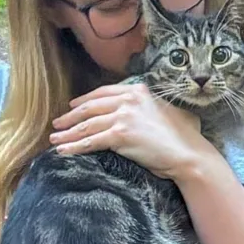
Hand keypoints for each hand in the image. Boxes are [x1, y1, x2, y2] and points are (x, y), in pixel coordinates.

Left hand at [50, 83, 210, 179]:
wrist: (188, 154)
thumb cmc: (183, 137)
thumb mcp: (166, 110)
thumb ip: (149, 105)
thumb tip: (142, 111)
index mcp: (138, 90)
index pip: (103, 92)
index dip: (84, 100)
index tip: (73, 106)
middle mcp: (128, 100)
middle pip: (90, 107)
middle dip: (70, 117)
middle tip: (57, 124)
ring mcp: (123, 116)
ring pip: (87, 125)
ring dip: (67, 133)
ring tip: (54, 140)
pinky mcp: (120, 135)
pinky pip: (90, 142)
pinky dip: (74, 147)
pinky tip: (63, 151)